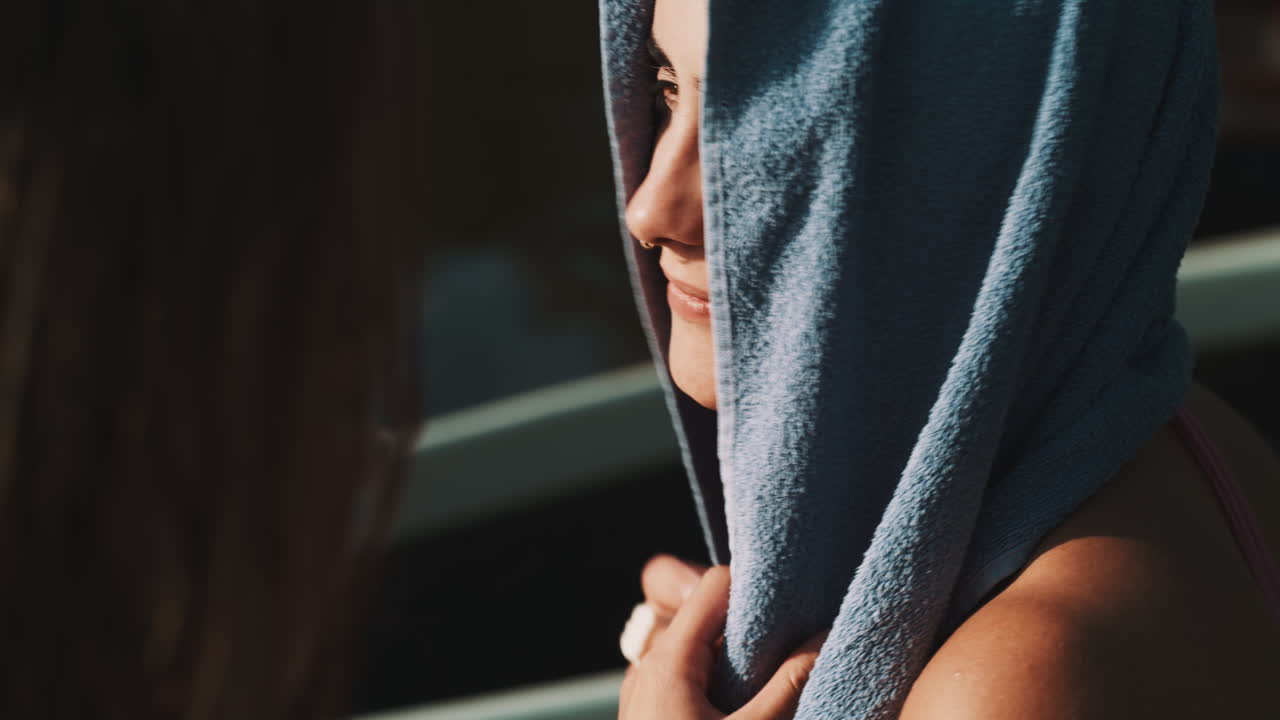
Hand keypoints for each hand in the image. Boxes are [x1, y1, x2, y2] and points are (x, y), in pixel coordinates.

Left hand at [619, 565, 825, 719]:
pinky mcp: (648, 714)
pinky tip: (741, 704)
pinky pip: (684, 676)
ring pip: (696, 648)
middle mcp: (647, 667)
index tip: (794, 605)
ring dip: (735, 658)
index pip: (715, 586)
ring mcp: (643, 691)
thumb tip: (824, 638)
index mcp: (667, 661)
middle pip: (706, 615)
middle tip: (792, 644)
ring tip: (770, 678)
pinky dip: (715, 679)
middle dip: (751, 627)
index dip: (757, 589)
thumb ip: (789, 684)